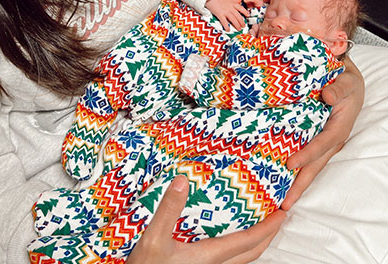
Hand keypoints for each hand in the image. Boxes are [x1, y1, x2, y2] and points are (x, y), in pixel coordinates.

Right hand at [127, 175, 285, 263]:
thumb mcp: (153, 238)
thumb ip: (168, 209)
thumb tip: (182, 180)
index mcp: (209, 256)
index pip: (248, 241)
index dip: (268, 228)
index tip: (283, 213)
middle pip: (252, 254)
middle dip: (268, 237)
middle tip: (279, 219)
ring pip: (241, 261)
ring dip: (255, 244)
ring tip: (260, 227)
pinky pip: (228, 262)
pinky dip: (238, 250)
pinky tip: (228, 240)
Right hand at [206, 0, 248, 30]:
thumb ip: (234, 0)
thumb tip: (240, 0)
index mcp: (233, 4)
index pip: (241, 8)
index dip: (245, 12)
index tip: (248, 16)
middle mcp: (231, 8)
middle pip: (238, 16)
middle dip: (242, 22)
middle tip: (243, 26)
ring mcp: (225, 11)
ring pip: (233, 20)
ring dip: (237, 25)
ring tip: (239, 29)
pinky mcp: (220, 14)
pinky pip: (224, 22)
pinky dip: (227, 27)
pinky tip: (228, 30)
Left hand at [282, 55, 363, 208]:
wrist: (346, 81)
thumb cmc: (345, 81)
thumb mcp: (346, 81)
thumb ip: (338, 88)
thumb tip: (328, 96)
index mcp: (339, 127)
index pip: (321, 144)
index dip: (306, 155)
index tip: (290, 164)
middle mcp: (331, 140)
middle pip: (315, 165)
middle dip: (300, 184)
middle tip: (284, 203)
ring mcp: (323, 142)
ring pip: (309, 166)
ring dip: (296, 183)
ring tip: (279, 201)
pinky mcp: (314, 140)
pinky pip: (304, 157)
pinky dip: (294, 170)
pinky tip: (278, 178)